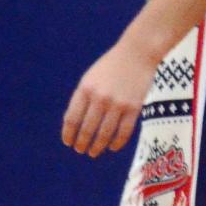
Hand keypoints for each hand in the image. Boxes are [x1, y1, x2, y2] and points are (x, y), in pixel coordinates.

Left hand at [62, 38, 155, 157]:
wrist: (137, 53)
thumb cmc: (111, 66)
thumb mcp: (90, 78)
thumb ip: (82, 98)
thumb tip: (72, 124)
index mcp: (85, 89)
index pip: (72, 118)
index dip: (68, 134)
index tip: (68, 142)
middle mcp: (100, 98)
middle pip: (87, 129)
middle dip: (82, 143)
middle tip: (81, 150)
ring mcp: (118, 104)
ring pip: (105, 134)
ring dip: (97, 147)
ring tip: (93, 152)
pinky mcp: (134, 108)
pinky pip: (123, 132)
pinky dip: (116, 143)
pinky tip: (112, 147)